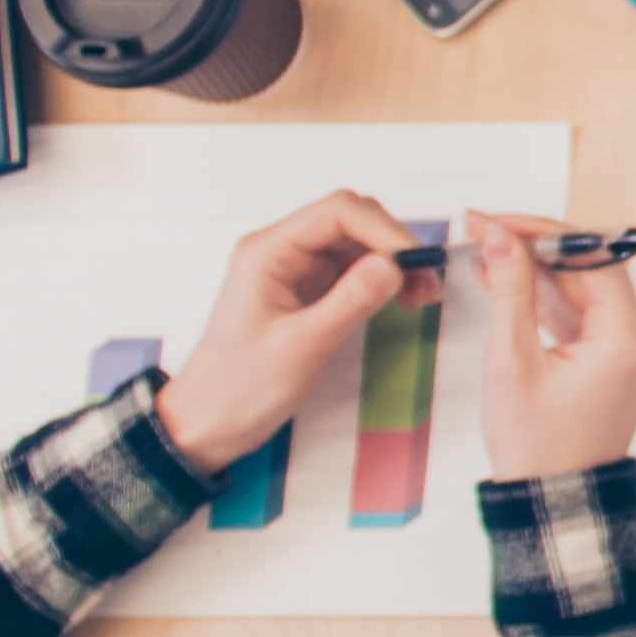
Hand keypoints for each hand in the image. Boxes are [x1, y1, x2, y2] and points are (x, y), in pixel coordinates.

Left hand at [156, 191, 431, 479]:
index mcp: (267, 252)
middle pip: (351, 221)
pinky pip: (352, 271)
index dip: (384, 230)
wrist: (207, 423)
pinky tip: (402, 300)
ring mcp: (294, 271)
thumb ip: (348, 302)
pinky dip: (382, 280)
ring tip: (423, 295)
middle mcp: (281, 252)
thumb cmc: (239, 388)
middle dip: (393, 245)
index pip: (337, 213)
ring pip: (357, 245)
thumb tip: (394, 265)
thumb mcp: (300, 347)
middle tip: (428, 282)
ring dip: (393, 263)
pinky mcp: (306, 293)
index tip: (415, 264)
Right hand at [450, 212, 635, 483]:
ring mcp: (629, 351)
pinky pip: (579, 316)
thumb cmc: (536, 445)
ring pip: (580, 292)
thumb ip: (509, 291)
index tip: (500, 219)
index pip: (594, 258)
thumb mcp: (512, 361)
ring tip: (482, 247)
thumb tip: (499, 236)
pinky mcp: (613, 361)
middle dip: (534, 248)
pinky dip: (544, 300)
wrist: (554, 500)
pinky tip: (502, 279)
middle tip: (483, 227)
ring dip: (534, 271)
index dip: (545, 232)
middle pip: (589, 271)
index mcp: (629, 340)